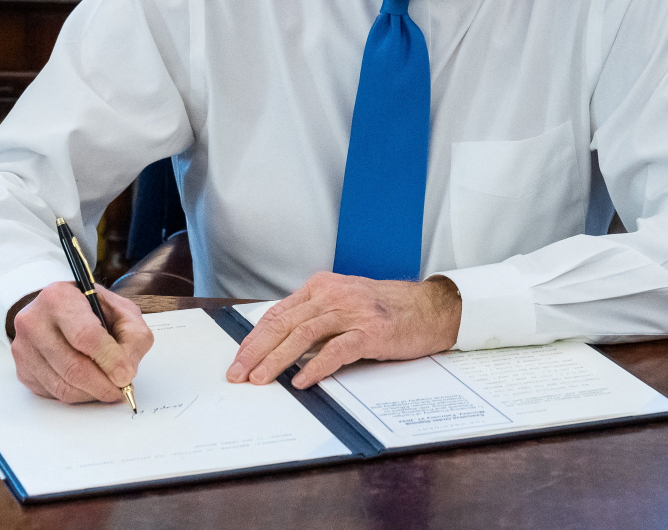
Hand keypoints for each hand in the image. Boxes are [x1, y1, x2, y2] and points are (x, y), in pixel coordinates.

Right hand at [9, 281, 153, 402]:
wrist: (54, 309)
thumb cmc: (89, 308)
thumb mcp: (120, 309)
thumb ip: (132, 335)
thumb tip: (126, 371)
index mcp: (59, 298)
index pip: (86, 336)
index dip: (109, 360)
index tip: (126, 375)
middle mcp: (34, 321)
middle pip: (73, 367)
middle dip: (103, 384)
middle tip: (120, 390)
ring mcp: (24, 347)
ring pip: (62, 386)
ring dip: (91, 393)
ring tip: (108, 388)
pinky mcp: (22, 369)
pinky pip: (52, 393)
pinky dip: (76, 395)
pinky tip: (88, 385)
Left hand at [226, 273, 461, 388]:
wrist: (429, 307)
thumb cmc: (386, 309)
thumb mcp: (344, 303)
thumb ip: (314, 316)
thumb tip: (278, 344)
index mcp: (322, 286)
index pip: (278, 313)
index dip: (254, 338)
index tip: (238, 359)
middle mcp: (333, 294)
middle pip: (284, 323)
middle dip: (256, 351)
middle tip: (238, 373)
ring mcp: (352, 312)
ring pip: (304, 335)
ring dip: (278, 360)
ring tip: (261, 379)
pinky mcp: (371, 331)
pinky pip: (337, 350)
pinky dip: (316, 366)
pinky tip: (302, 380)